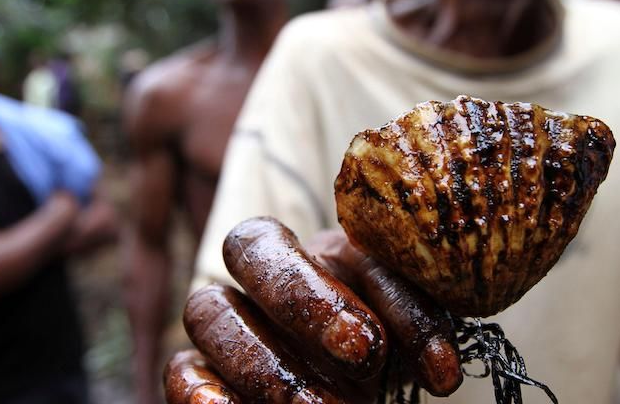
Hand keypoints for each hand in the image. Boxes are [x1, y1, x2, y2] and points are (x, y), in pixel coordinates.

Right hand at [164, 217, 462, 402]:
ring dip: (266, 363)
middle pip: (251, 250)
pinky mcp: (200, 370)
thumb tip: (438, 370)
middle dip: (305, 300)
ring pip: (210, 309)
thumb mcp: (406, 332)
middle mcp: (265, 276)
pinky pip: (182, 368)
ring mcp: (227, 322)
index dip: (345, 282)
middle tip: (362, 357)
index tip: (379, 347)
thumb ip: (415, 329)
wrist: (355, 382)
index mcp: (319, 249)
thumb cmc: (386, 349)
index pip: (329, 231)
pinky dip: (199, 391)